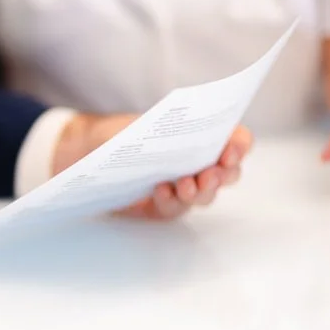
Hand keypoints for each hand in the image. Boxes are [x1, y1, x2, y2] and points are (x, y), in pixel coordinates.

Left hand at [53, 113, 252, 219]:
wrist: (90, 151)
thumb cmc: (123, 132)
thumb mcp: (142, 122)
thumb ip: (165, 125)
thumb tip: (180, 132)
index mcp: (204, 138)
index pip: (236, 142)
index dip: (239, 146)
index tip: (230, 151)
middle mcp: (200, 164)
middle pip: (227, 174)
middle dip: (222, 175)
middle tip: (211, 173)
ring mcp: (183, 188)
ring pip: (204, 196)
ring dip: (198, 191)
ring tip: (185, 184)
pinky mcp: (163, 206)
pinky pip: (174, 208)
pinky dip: (169, 200)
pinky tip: (160, 191)